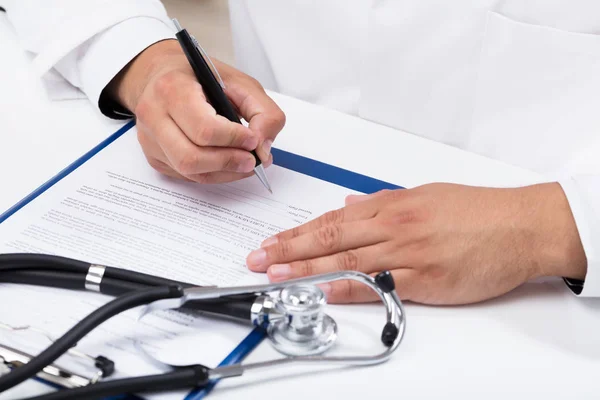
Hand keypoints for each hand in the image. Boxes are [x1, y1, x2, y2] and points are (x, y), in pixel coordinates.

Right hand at [109, 40, 284, 183]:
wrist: (162, 75)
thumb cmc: (200, 78)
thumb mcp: (240, 82)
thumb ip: (263, 112)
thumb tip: (263, 150)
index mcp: (172, 88)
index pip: (204, 128)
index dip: (233, 140)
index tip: (253, 140)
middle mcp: (153, 114)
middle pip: (191, 157)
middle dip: (228, 162)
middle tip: (251, 159)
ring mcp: (149, 139)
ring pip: (188, 171)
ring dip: (223, 172)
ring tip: (243, 162)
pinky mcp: (153, 156)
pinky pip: (185, 176)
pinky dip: (212, 174)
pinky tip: (226, 163)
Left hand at [246, 183, 586, 304]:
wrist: (520, 225)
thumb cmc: (477, 210)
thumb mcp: (425, 194)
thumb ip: (382, 201)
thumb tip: (348, 203)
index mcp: (391, 205)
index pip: (331, 220)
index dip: (297, 232)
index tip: (272, 241)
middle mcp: (394, 226)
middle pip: (329, 238)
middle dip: (288, 249)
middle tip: (258, 258)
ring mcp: (407, 253)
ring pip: (346, 261)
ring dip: (306, 269)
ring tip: (276, 276)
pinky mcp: (424, 279)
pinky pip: (378, 285)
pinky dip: (347, 289)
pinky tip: (323, 291)